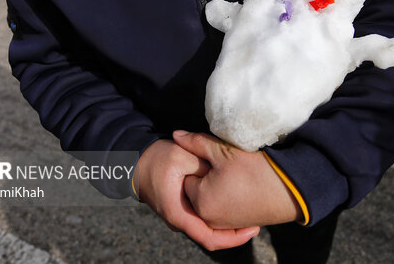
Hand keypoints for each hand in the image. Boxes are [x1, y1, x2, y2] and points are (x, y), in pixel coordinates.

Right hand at [133, 139, 259, 250]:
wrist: (136, 161)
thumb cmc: (157, 159)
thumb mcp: (182, 156)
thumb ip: (204, 165)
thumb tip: (225, 172)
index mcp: (179, 214)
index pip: (210, 238)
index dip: (234, 238)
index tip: (253, 229)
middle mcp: (180, 221)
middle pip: (212, 237)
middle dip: (235, 233)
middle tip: (257, 221)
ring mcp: (181, 217)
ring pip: (209, 229)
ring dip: (228, 225)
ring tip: (249, 214)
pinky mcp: (183, 210)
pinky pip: (204, 220)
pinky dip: (220, 217)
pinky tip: (234, 206)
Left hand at [173, 131, 301, 228]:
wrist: (289, 191)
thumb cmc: (255, 171)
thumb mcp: (223, 152)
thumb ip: (196, 142)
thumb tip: (176, 134)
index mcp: (200, 200)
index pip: (188, 175)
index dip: (201, 163)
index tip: (218, 159)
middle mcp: (207, 218)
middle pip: (197, 188)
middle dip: (206, 176)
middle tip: (227, 166)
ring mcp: (222, 224)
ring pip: (209, 197)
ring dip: (216, 186)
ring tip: (236, 176)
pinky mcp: (235, 225)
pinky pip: (222, 207)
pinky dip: (227, 196)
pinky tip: (241, 186)